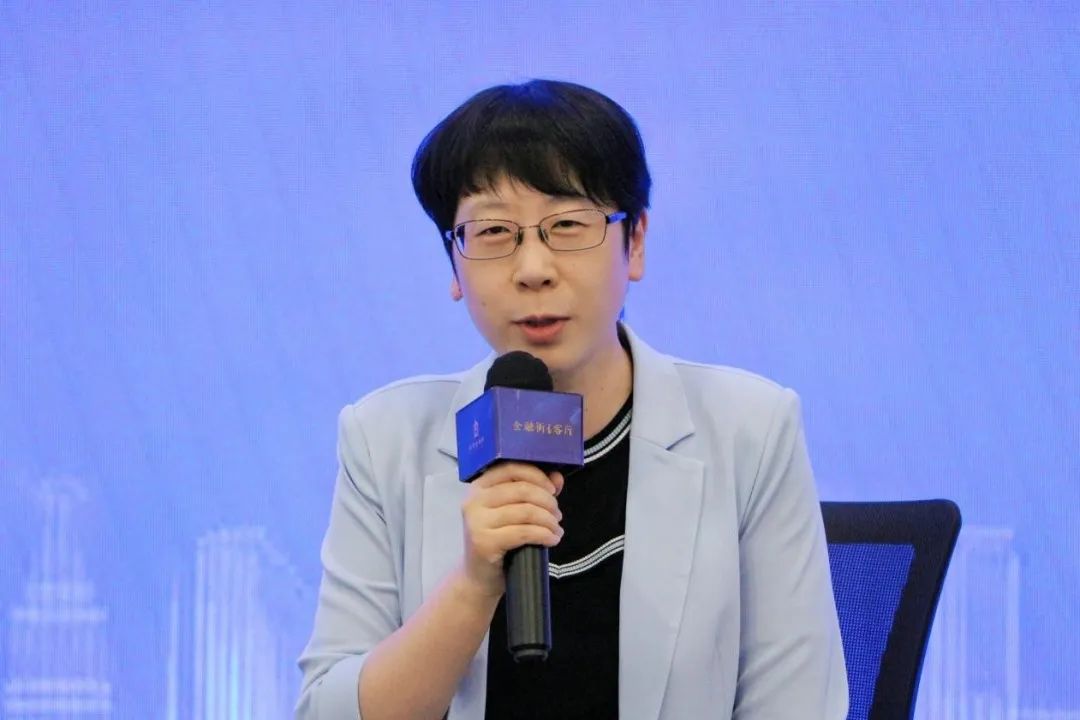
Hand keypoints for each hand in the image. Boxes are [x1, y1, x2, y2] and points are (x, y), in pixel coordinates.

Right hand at [460, 462, 563, 597]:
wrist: (478, 577)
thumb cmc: (498, 540)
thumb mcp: (513, 512)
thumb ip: (534, 490)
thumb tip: (557, 477)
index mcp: (479, 487)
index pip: (511, 468)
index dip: (537, 476)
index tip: (553, 490)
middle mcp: (474, 501)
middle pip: (522, 490)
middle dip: (547, 501)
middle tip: (557, 515)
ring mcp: (477, 522)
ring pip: (526, 511)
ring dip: (549, 520)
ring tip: (556, 529)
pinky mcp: (484, 543)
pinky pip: (524, 532)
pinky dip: (544, 535)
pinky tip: (552, 539)